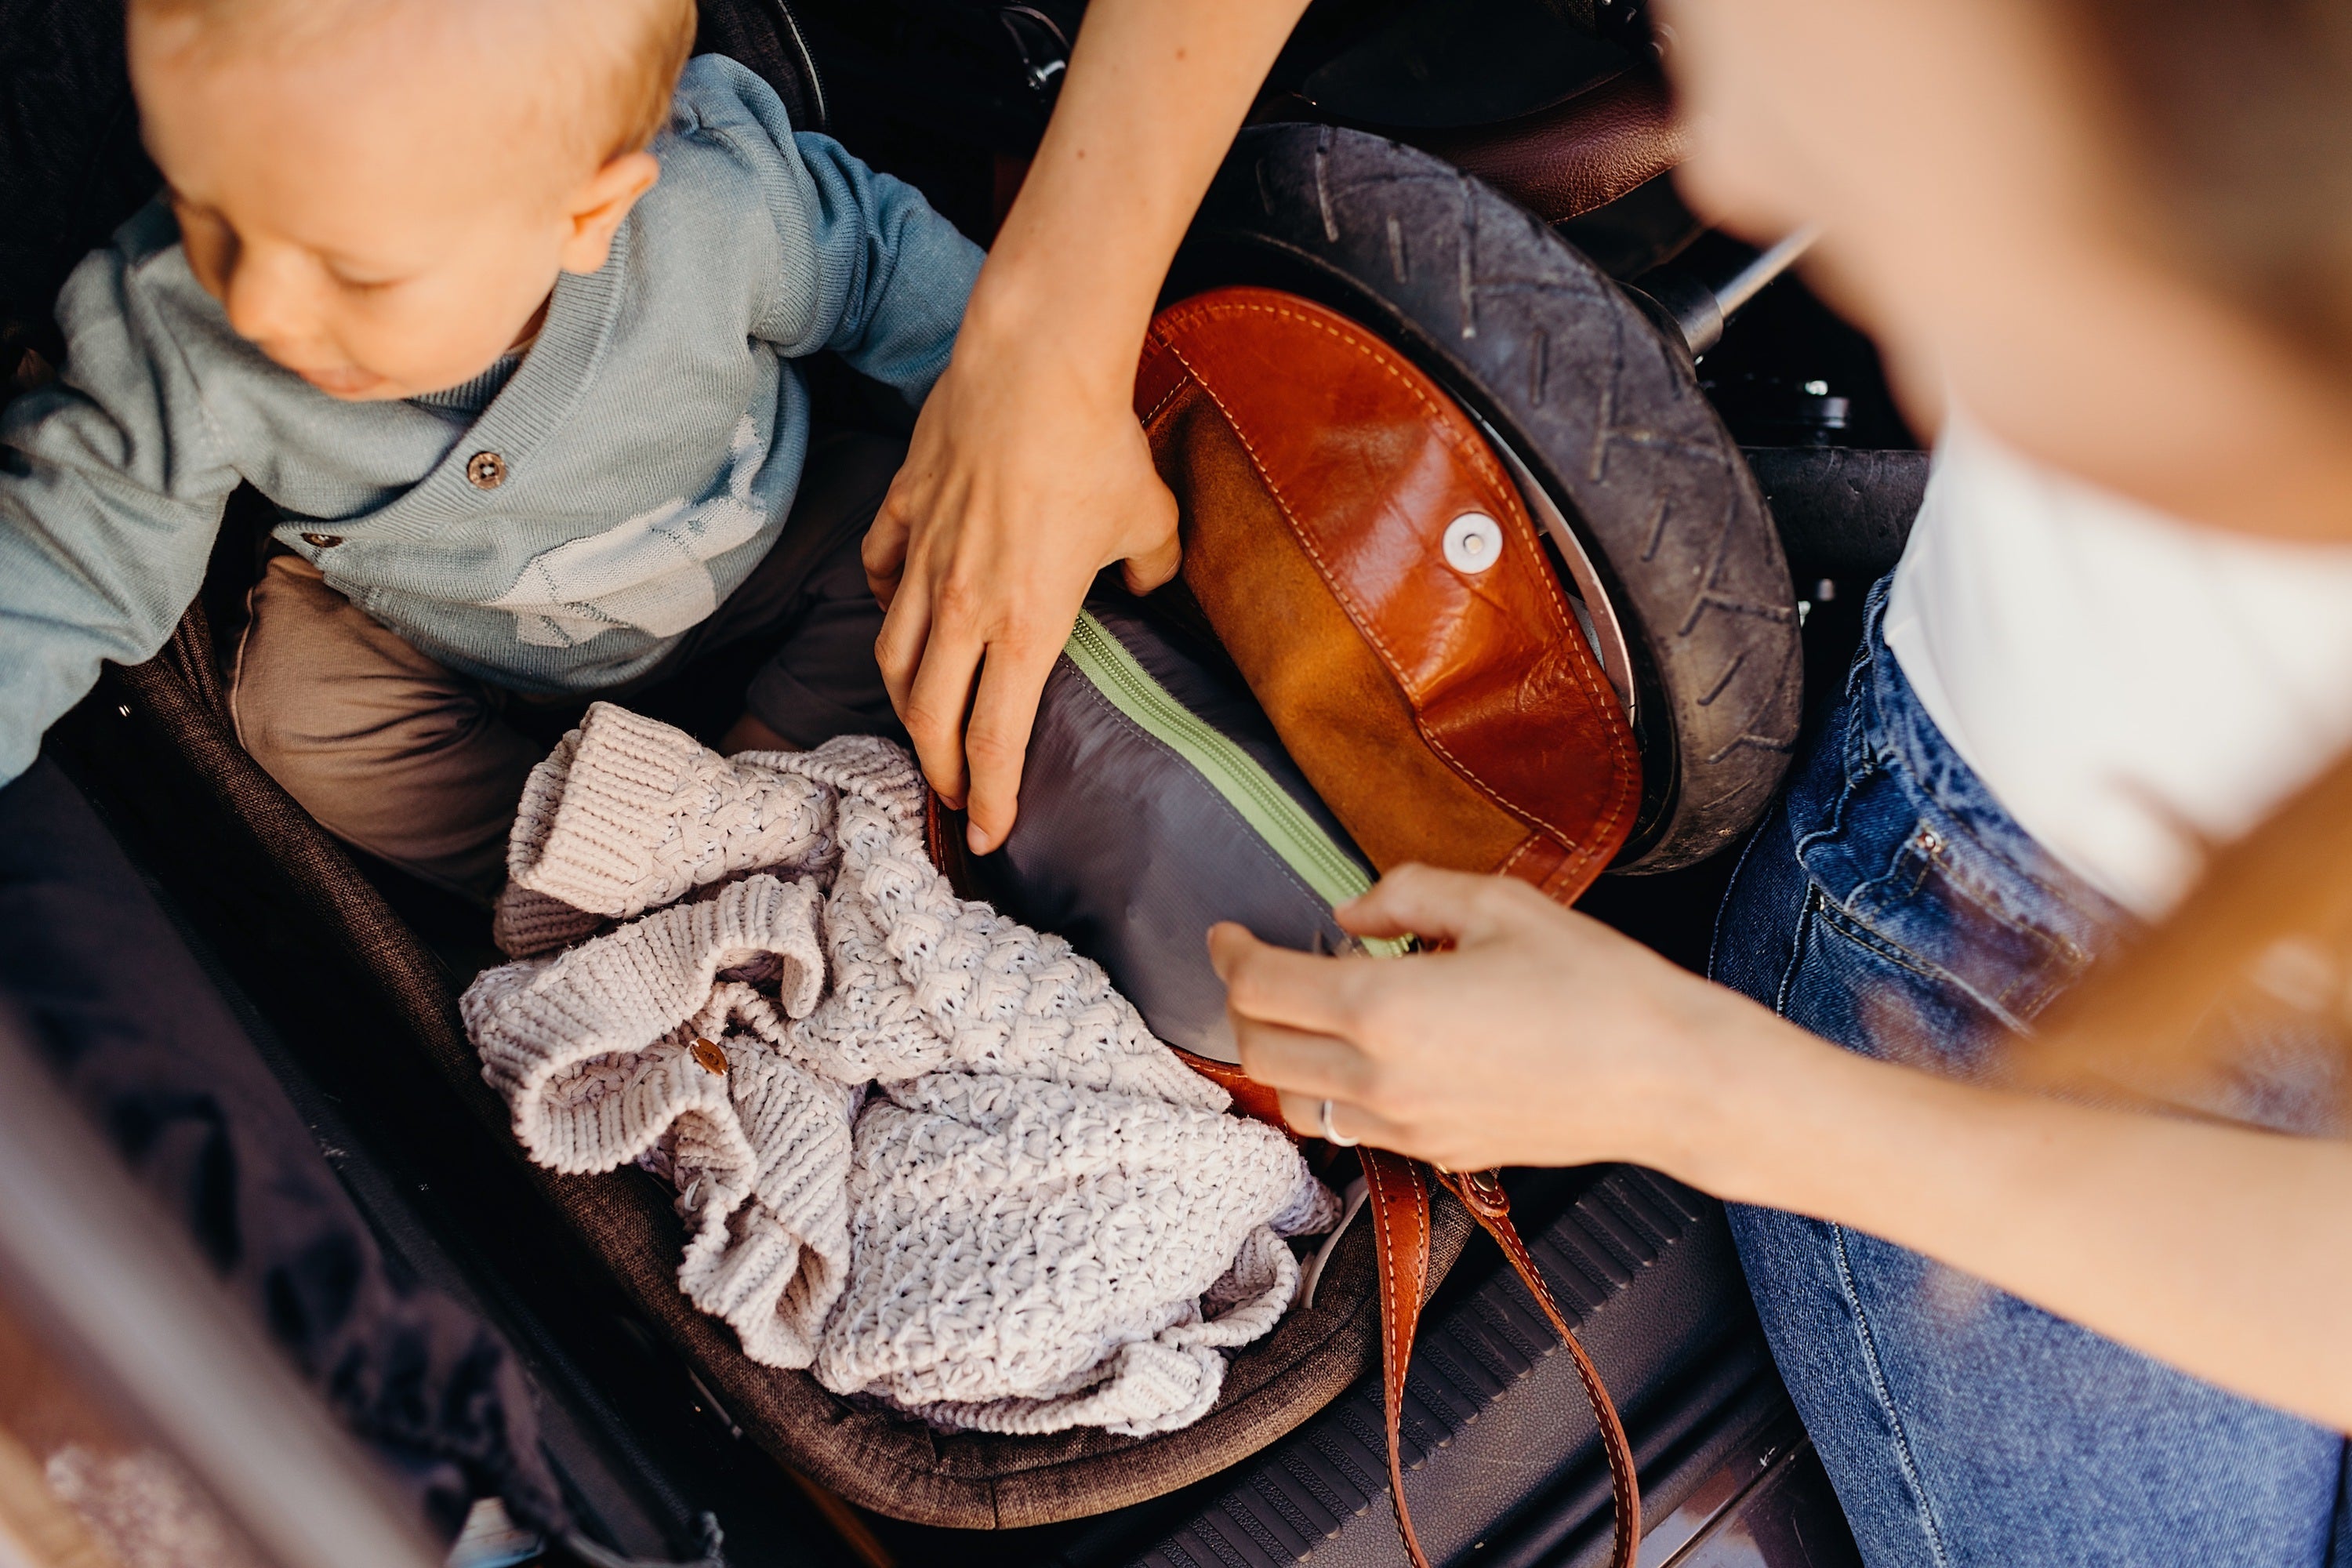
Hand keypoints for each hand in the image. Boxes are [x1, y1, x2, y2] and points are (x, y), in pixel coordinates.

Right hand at [864, 312, 1180, 853]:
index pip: (996, 741)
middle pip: (930, 717)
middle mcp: (962, 608)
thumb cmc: (1096, 445)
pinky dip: (884, 607)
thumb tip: (1151, 582)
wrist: (1033, 365)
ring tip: (919, 724)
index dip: (990, 799)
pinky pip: (878, 577)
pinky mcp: (900, 513)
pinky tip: (896, 615)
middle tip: (950, 793)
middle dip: (938, 770)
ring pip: (892, 657)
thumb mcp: (1149, 520)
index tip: (989, 835)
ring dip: (904, 703)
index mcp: (1026, 627)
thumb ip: (1153, 567)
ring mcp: (921, 561)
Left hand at [1207, 864, 1772, 1170]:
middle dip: (1245, 1005)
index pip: (1259, 988)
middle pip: (1260, 1051)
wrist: (1670, 1079)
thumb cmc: (1597, 985)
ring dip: (1284, 1055)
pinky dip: (1335, 1090)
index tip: (1227, 932)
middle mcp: (1382, 1081)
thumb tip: (1348, 916)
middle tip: (1262, 965)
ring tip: (1312, 1012)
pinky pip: (1353, 1128)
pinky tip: (1371, 1051)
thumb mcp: (1498, 905)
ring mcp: (1409, 1128)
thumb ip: (1405, 897)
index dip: (1228, 953)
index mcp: (1385, 1011)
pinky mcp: (1438, 1154)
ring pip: (1297, 1103)